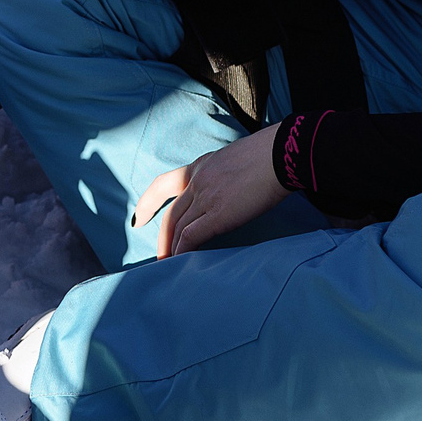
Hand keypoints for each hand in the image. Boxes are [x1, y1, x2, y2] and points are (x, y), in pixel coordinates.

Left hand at [134, 125, 286, 256]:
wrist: (282, 154)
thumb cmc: (272, 156)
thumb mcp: (237, 160)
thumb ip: (226, 176)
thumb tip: (232, 191)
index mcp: (201, 166)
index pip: (164, 184)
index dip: (148, 202)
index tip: (139, 217)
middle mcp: (198, 181)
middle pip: (170, 214)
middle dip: (160, 238)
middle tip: (157, 256)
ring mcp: (206, 197)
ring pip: (177, 228)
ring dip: (170, 249)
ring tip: (168, 267)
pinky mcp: (218, 214)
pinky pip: (191, 237)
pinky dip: (182, 251)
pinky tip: (181, 263)